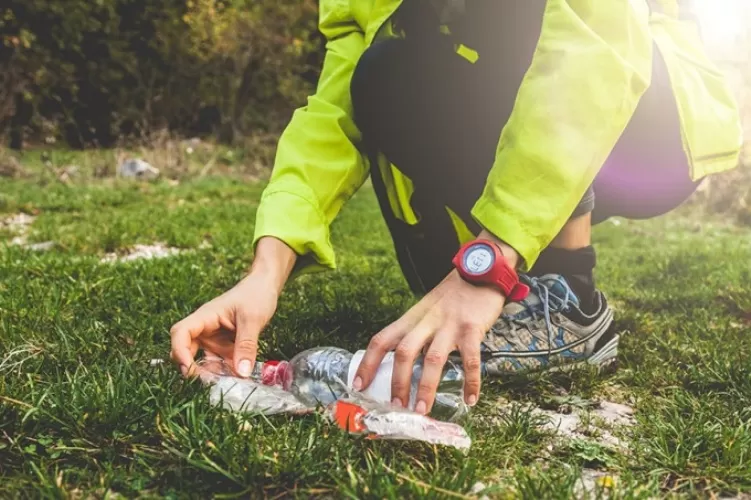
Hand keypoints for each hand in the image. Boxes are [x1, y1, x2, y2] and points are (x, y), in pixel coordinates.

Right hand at [170, 273, 278, 377]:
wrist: (265, 286)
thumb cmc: (256, 295)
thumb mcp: (253, 320)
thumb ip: (246, 345)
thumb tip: (242, 373)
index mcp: (204, 317)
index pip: (180, 334)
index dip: (180, 353)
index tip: (189, 370)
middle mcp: (205, 328)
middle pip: (186, 351)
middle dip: (194, 368)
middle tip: (210, 384)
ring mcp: (213, 337)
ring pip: (204, 360)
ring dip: (213, 373)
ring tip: (228, 383)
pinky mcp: (224, 344)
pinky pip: (219, 361)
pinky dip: (225, 370)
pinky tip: (237, 377)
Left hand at [353, 231, 519, 413]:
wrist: (480, 271)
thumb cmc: (452, 296)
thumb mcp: (425, 310)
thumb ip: (415, 333)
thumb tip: (402, 366)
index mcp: (411, 318)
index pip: (381, 340)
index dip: (367, 363)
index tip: (358, 385)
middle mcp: (426, 322)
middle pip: (404, 352)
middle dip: (397, 381)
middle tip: (396, 406)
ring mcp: (449, 326)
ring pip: (432, 359)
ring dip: (426, 387)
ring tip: (423, 409)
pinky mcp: (472, 329)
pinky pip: (470, 360)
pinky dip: (471, 382)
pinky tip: (470, 399)